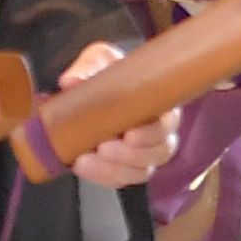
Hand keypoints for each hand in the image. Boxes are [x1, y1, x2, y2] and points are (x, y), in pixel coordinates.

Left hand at [55, 39, 180, 190]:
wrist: (91, 89)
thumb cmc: (107, 72)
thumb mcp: (98, 60)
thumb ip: (87, 68)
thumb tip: (72, 81)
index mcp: (159, 106)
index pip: (168, 124)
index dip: (152, 134)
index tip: (129, 134)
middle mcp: (158, 133)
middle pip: (160, 152)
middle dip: (131, 155)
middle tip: (103, 148)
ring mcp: (143, 153)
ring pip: (142, 170)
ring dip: (115, 169)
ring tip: (86, 160)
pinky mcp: (125, 167)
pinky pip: (122, 179)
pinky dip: (103, 176)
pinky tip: (82, 166)